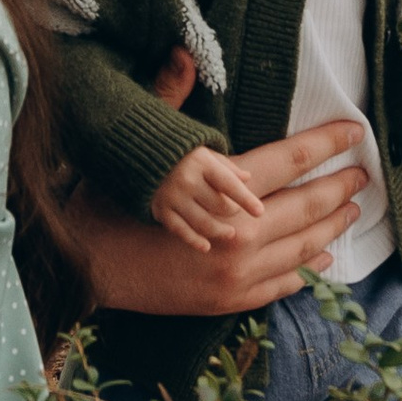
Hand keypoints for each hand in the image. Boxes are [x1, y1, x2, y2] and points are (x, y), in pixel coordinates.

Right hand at [74, 119, 371, 316]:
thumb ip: (170, 99)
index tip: (354, 132)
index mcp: (219, 193)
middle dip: (337, 188)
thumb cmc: (110, 205)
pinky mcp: (227, 300)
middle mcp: (237, 236)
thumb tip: (184, 53)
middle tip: (361, 176)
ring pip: (300, 248)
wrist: (86, 269)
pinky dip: (305, 272)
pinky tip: (321, 261)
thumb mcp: (142, 151)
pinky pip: (280, 285)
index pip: (287, 161)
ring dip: (329, 229)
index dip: (324, 144)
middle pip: (305, 207)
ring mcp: (235, 273)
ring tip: (349, 212)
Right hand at [150, 141, 266, 250]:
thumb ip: (227, 166)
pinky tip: (206, 247)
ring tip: (230, 233)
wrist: (142, 154)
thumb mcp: (205, 153)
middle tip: (235, 212)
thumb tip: (249, 178)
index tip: (259, 212)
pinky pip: (181, 231)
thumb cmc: (182, 154)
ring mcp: (172, 197)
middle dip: (231, 212)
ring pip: (203, 223)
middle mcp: (187, 181)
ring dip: (219, 231)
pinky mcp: (160, 211)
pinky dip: (194, 241)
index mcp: (202, 163)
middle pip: (218, 206)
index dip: (246, 199)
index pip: (229, 184)